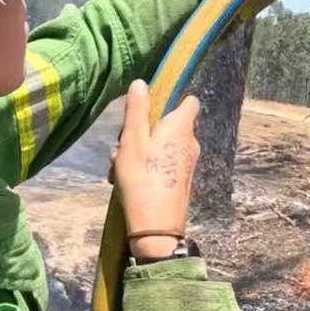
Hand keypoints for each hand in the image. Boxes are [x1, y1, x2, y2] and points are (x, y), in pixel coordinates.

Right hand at [112, 80, 200, 259]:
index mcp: (182, 127)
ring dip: (138, 153)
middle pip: (166, 125)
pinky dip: (145, 169)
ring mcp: (186, 163)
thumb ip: (137, 110)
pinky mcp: (180, 180)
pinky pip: (161, 165)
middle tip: (123, 147)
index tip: (149, 108)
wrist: (156, 227)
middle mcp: (190, 143)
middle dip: (142, 131)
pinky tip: (126, 182)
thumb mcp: (132, 140)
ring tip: (119, 169)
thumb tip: (142, 82)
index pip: (189, 101)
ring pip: (159, 147)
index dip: (170, 100)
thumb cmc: (143, 179)